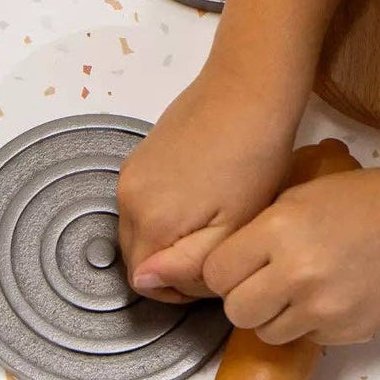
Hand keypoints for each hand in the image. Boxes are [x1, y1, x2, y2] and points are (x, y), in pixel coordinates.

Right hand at [118, 72, 298, 302]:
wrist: (248, 90)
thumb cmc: (252, 162)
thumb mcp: (233, 226)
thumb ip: (190, 264)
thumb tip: (148, 282)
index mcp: (150, 223)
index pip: (145, 283)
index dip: (181, 288)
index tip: (217, 270)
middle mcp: (126, 199)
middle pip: (137, 255)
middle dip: (173, 263)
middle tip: (219, 247)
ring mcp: (129, 174)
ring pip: (139, 228)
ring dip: (168, 236)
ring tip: (214, 220)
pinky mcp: (139, 154)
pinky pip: (142, 200)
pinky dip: (164, 210)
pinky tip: (203, 194)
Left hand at [203, 169, 379, 346]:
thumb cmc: (364, 202)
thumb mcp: (302, 196)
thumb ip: (261, 229)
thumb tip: (228, 263)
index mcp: (279, 229)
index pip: (216, 272)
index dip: (224, 270)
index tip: (237, 266)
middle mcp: (295, 273)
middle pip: (236, 311)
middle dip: (244, 298)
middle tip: (263, 283)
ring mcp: (321, 308)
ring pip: (266, 332)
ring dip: (274, 316)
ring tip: (298, 291)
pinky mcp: (343, 331)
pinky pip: (303, 338)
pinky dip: (308, 323)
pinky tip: (330, 296)